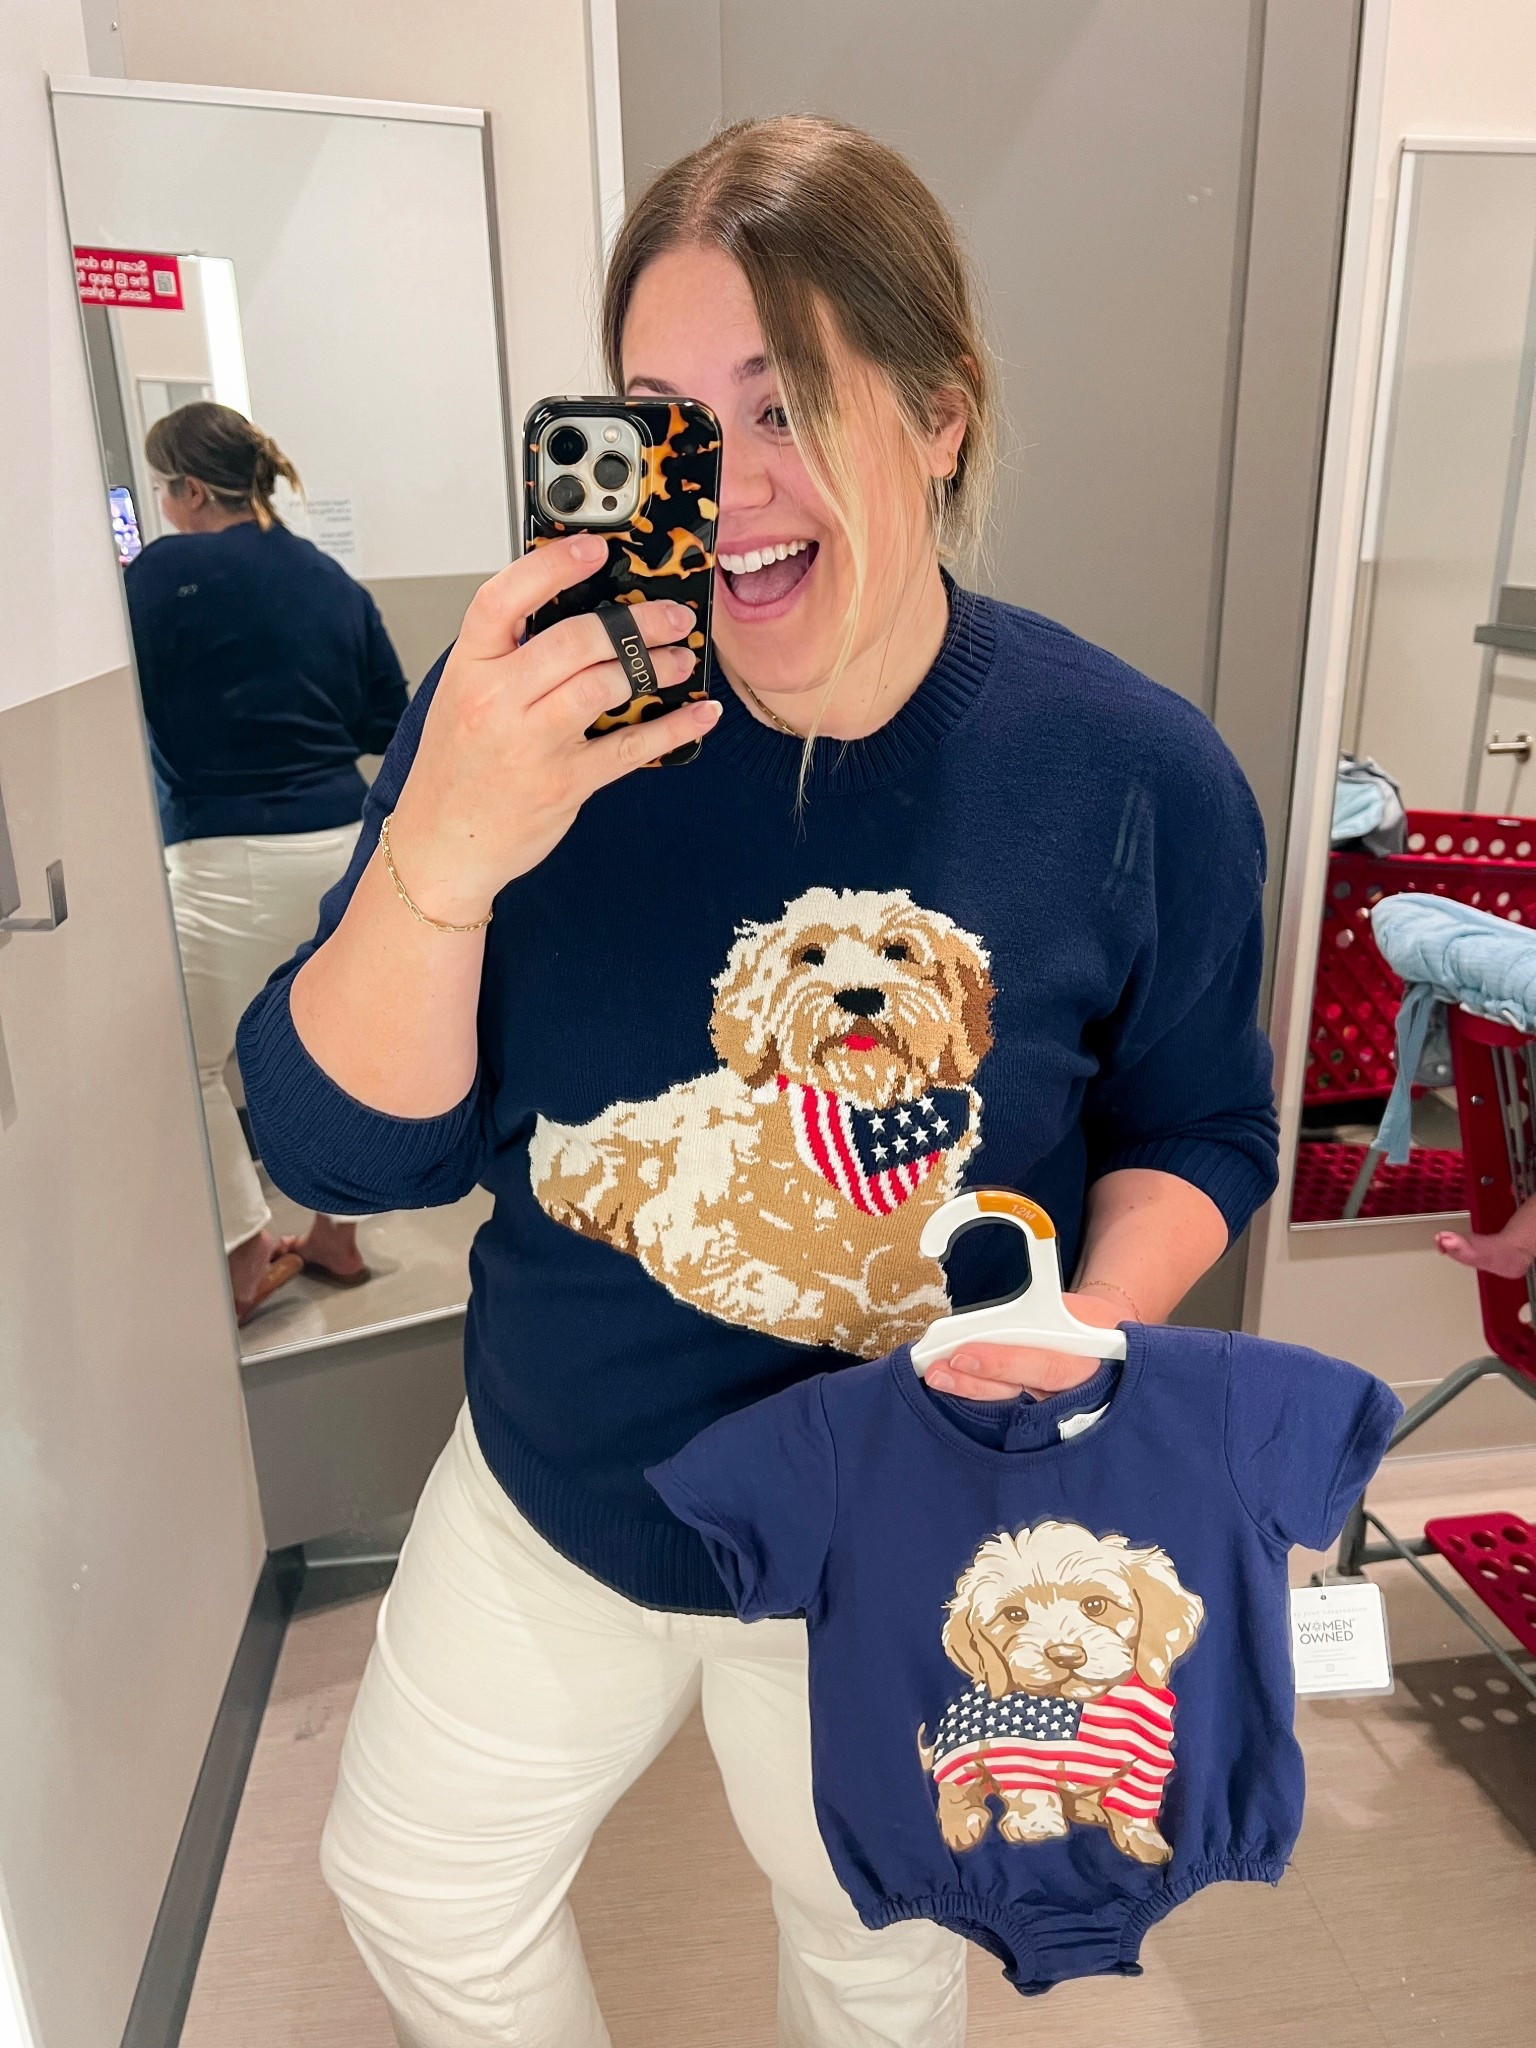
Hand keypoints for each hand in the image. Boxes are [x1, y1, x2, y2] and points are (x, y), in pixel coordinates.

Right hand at [385, 533, 717, 921]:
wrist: (441, 843)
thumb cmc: (456, 768)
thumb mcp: (463, 696)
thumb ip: (508, 655)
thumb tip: (579, 612)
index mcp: (469, 668)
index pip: (504, 598)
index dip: (553, 566)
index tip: (595, 548)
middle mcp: (496, 701)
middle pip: (575, 640)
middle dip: (635, 622)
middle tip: (671, 616)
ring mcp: (532, 744)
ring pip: (606, 686)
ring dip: (655, 667)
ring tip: (680, 660)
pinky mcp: (566, 783)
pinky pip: (630, 746)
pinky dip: (674, 727)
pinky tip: (700, 714)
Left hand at [924, 1291, 1125, 1399]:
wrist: (1113, 1345)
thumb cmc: (1089, 1323)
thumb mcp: (1075, 1309)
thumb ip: (1039, 1317)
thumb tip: (989, 1324)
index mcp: (1089, 1361)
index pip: (1044, 1366)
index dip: (1002, 1363)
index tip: (962, 1354)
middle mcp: (1075, 1393)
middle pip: (1021, 1392)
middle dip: (976, 1383)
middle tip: (938, 1370)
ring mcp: (1059, 1410)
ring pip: (1011, 1406)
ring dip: (971, 1391)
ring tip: (938, 1377)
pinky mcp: (1044, 1417)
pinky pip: (1009, 1411)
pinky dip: (980, 1398)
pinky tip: (952, 1388)